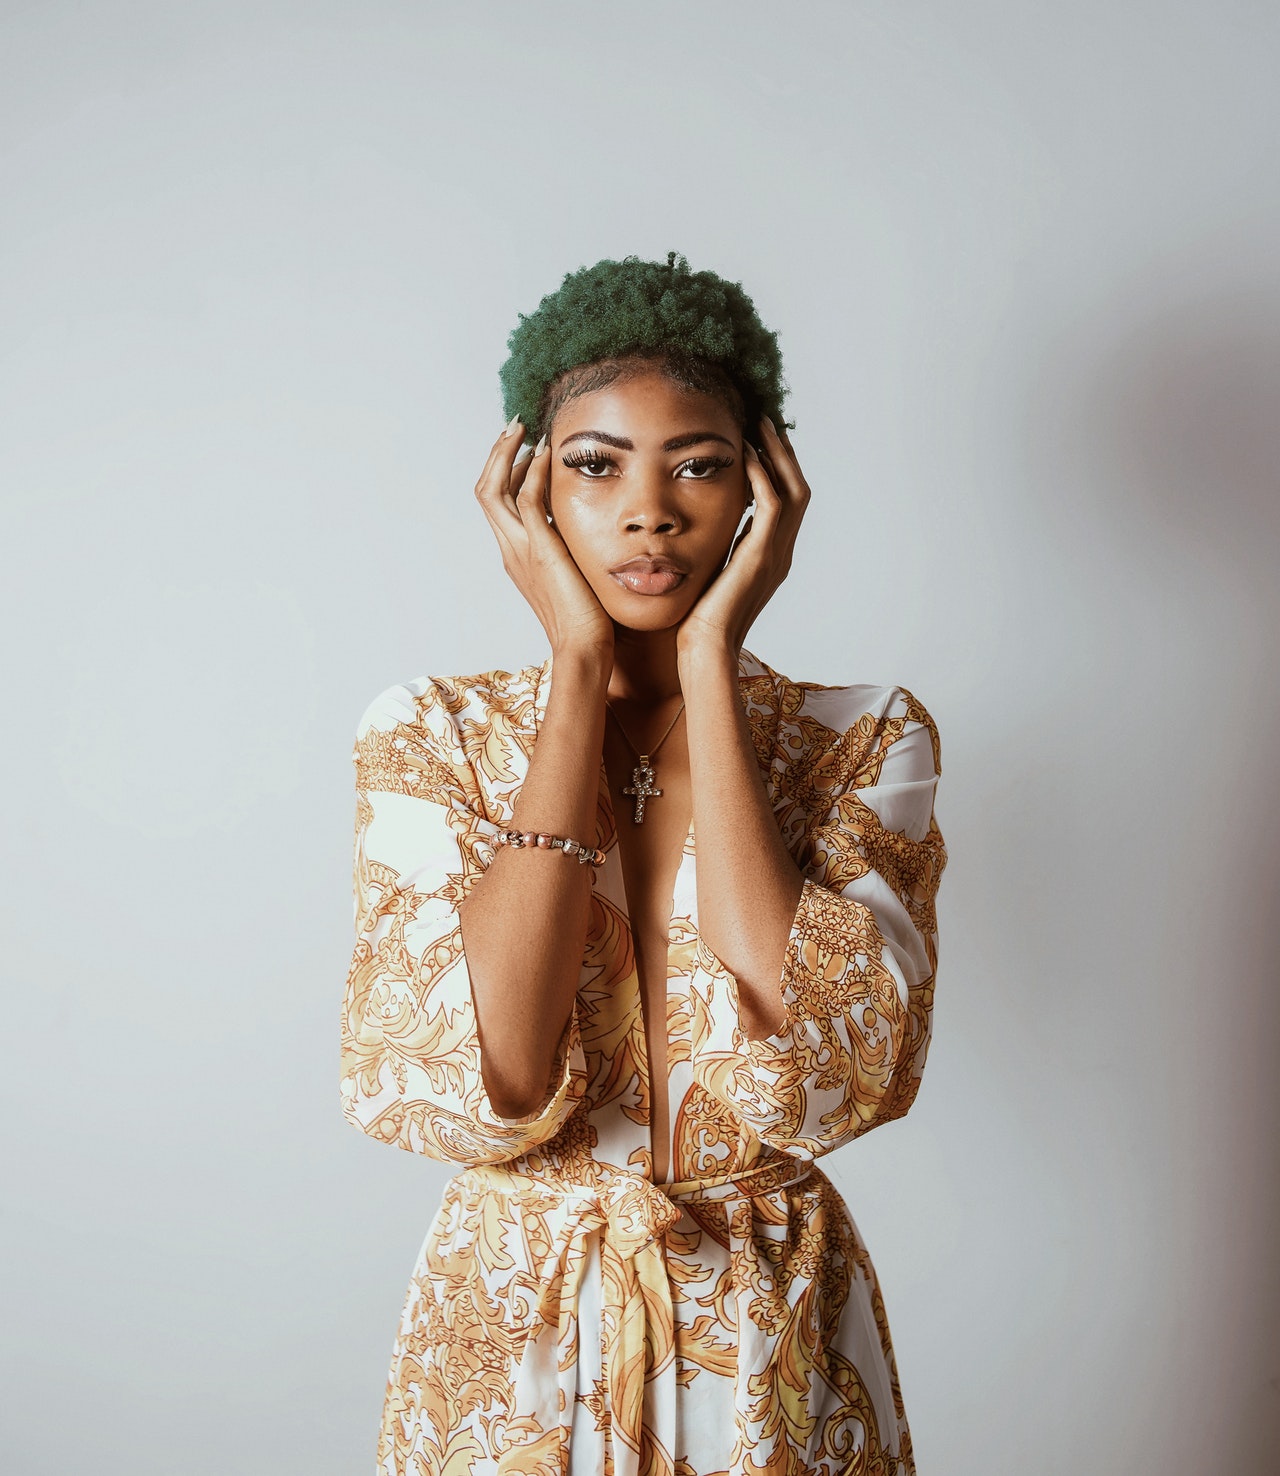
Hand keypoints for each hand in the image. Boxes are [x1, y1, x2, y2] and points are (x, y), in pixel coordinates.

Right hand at [474, 423, 614, 657]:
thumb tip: (578, 523)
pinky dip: (532, 472)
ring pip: (493, 489)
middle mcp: (511, 548)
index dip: (504, 470)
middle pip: (486, 489)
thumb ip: (566, 545)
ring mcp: (520, 549)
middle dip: (497, 453)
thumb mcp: (570, 571)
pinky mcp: (540, 549)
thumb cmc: (585, 618)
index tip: (523, 446)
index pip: (497, 502)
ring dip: (506, 453)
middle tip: (515, 427)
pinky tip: (547, 455)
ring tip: (523, 429)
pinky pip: (527, 499)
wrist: (583, 646)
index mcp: (515, 554)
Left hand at [676, 416, 809, 655]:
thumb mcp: (710, 569)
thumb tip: (700, 520)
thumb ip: (716, 544)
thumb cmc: (697, 617)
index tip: (757, 435)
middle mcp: (780, 552)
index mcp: (770, 555)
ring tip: (759, 424)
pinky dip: (763, 477)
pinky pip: (773, 508)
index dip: (776, 465)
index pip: (785, 499)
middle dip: (782, 452)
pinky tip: (746, 455)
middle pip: (798, 488)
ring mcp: (775, 556)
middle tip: (763, 418)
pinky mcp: (761, 559)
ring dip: (777, 455)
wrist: (703, 648)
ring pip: (793, 491)